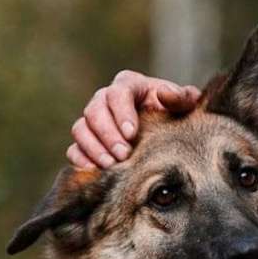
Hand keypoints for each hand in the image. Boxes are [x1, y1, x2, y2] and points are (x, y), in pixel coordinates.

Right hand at [68, 70, 200, 168]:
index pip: (117, 93)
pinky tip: (96, 172)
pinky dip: (81, 160)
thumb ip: (181, 97)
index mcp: (128, 86)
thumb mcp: (184, 105)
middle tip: (123, 154)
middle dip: (107, 134)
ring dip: (93, 148)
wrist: (164, 134)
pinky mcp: (85, 142)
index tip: (132, 134)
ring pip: (81, 129)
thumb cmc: (173, 116)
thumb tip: (165, 94)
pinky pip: (74, 149)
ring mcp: (92, 122)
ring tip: (111, 165)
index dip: (121, 113)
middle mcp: (104, 100)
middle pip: (94, 111)